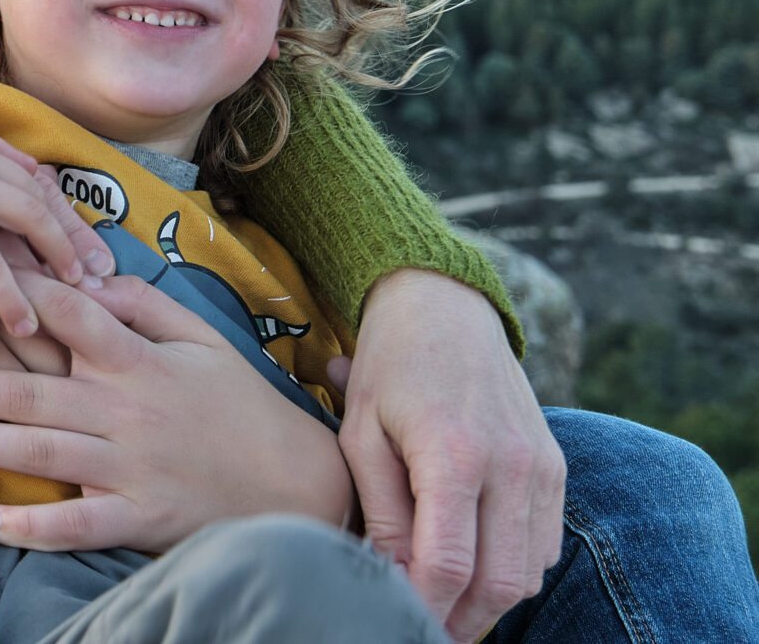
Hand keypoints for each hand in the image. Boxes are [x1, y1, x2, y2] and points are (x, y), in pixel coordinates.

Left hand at [0, 270, 354, 551]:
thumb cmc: (241, 405)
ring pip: (40, 452)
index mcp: (137, 362)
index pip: (66, 318)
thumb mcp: (202, 339)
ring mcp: (130, 467)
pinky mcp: (139, 517)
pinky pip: (78, 524)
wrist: (299, 484)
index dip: (13, 297)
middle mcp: (125, 411)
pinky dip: (32, 526)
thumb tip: (91, 273)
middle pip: (30, 391)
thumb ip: (143, 304)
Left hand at [336, 269, 562, 640]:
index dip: (423, 607)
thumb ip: (380, 511)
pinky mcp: (556, 468)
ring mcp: (542, 468)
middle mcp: (511, 465)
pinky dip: (512, 570)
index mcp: (455, 454)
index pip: (448, 563)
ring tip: (442, 606)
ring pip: (529, 572)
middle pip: (500, 582)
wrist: (446, 307)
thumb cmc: (389, 368)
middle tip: (420, 628)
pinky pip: (543, 545)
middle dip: (460, 619)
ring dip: (488, 601)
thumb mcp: (361, 433)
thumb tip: (390, 579)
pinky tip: (472, 568)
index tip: (395, 620)